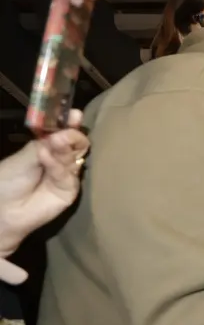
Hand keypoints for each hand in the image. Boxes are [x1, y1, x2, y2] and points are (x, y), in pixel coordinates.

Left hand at [0, 110, 88, 276]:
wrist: (2, 210)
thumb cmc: (7, 180)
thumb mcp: (24, 156)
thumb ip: (45, 143)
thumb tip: (65, 130)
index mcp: (48, 147)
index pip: (63, 132)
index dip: (69, 123)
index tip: (74, 114)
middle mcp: (61, 159)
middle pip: (76, 143)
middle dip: (72, 135)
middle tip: (65, 131)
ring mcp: (67, 175)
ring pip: (75, 157)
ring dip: (66, 147)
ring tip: (55, 141)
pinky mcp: (70, 191)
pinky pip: (69, 176)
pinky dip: (58, 165)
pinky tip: (46, 158)